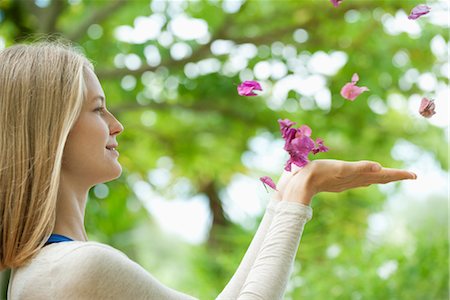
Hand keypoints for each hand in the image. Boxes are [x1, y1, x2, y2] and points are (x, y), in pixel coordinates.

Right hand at [280, 159, 416, 204]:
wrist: (300, 184)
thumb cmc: (319, 173)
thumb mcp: (340, 168)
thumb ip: (359, 167)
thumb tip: (379, 167)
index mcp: (357, 177)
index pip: (383, 176)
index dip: (398, 175)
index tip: (415, 175)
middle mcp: (355, 180)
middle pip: (380, 179)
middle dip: (395, 177)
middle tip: (411, 176)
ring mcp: (347, 182)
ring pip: (370, 180)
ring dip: (382, 178)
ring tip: (392, 176)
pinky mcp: (338, 181)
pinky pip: (358, 180)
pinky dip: (367, 177)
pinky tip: (367, 179)